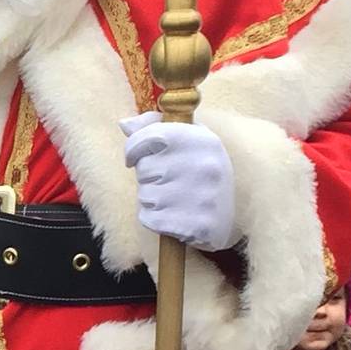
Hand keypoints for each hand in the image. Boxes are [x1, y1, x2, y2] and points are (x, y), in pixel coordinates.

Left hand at [122, 113, 238, 252]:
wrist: (225, 219)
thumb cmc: (198, 175)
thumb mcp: (187, 143)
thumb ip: (155, 128)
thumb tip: (125, 124)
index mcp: (204, 140)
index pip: (151, 135)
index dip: (133, 146)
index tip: (133, 156)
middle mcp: (205, 166)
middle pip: (145, 168)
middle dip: (147, 177)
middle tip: (168, 182)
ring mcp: (201, 197)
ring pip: (145, 195)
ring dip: (151, 200)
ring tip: (173, 200)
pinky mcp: (194, 225)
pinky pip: (148, 219)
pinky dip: (153, 220)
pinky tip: (173, 216)